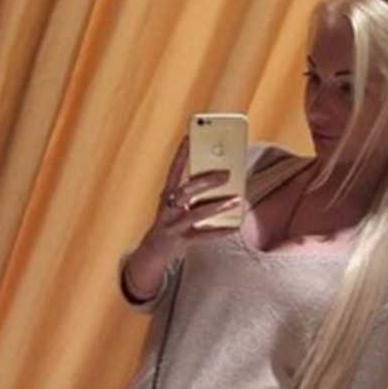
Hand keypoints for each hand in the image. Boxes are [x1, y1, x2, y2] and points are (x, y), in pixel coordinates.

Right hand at [145, 135, 243, 259]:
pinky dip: (219, 232)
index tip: (189, 136)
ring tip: (236, 200)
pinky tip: (234, 227)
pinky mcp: (180, 241)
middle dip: (207, 181)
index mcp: (167, 195)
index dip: (181, 153)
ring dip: (217, 206)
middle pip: (186, 191)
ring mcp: (172, 225)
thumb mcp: (177, 205)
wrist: (152, 252)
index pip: (174, 170)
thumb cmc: (170, 223)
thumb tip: (223, 181)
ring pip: (196, 213)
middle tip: (227, 173)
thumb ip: (194, 194)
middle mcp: (167, 208)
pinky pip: (202, 236)